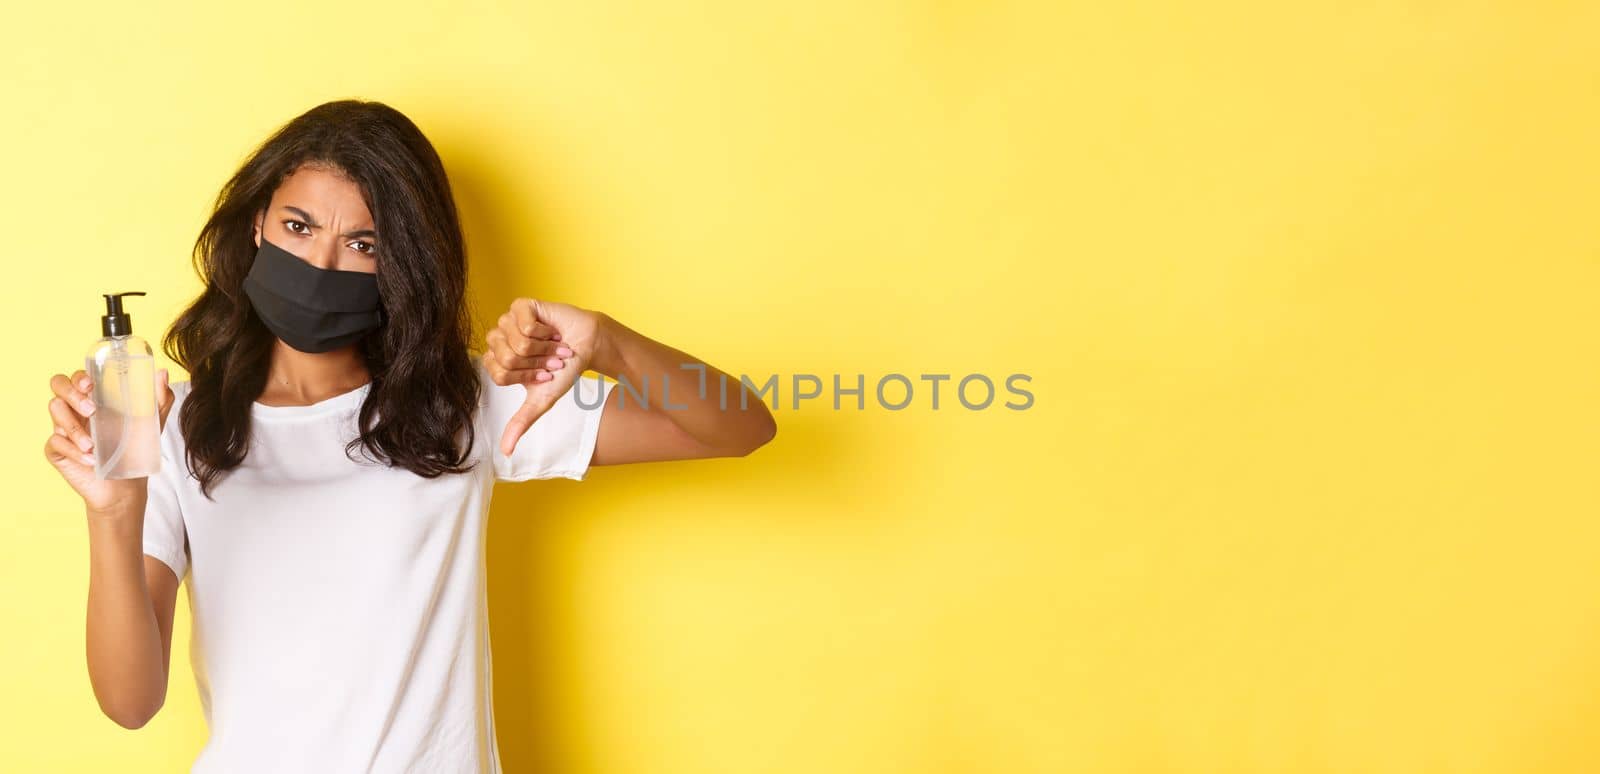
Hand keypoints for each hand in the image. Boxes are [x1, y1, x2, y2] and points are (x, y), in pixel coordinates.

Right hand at [44, 368, 174, 514]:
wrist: (126, 485)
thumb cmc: (135, 449)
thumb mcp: (151, 422)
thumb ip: (159, 398)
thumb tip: (162, 373)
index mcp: (95, 398)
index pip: (77, 377)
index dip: (79, 376)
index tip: (91, 384)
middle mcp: (76, 409)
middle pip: (58, 385)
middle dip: (71, 394)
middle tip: (91, 410)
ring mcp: (64, 428)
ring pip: (54, 410)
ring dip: (73, 427)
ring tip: (92, 445)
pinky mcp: (57, 450)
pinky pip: (55, 442)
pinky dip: (73, 451)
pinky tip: (91, 460)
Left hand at [482, 297, 605, 456]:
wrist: (586, 346)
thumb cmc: (563, 370)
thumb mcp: (541, 400)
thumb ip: (521, 422)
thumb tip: (505, 451)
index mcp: (496, 360)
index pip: (499, 373)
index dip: (526, 376)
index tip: (542, 373)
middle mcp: (499, 339)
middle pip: (507, 358)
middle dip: (536, 363)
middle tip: (549, 359)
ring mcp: (508, 320)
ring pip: (517, 342)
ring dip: (542, 348)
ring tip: (553, 345)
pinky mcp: (521, 306)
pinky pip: (525, 324)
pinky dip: (544, 332)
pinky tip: (551, 330)